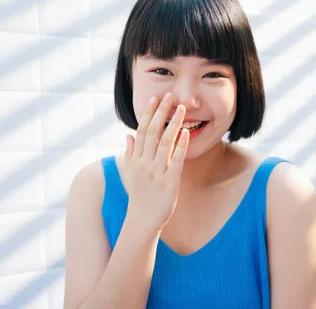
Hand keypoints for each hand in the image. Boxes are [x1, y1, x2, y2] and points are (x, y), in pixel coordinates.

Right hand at [124, 92, 189, 232]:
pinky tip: (186, 133)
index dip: (148, 113)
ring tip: (182, 109)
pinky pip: (176, 161)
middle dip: (162, 112)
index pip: (141, 130)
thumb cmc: (139, 196)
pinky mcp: (169, 182)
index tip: (155, 98)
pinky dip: (181, 146)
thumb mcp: (130, 173)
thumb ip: (129, 153)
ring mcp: (157, 172)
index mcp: (136, 159)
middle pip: (152, 132)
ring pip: (165, 143)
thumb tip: (128, 134)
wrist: (142, 220)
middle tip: (170, 95)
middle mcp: (145, 163)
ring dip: (173, 124)